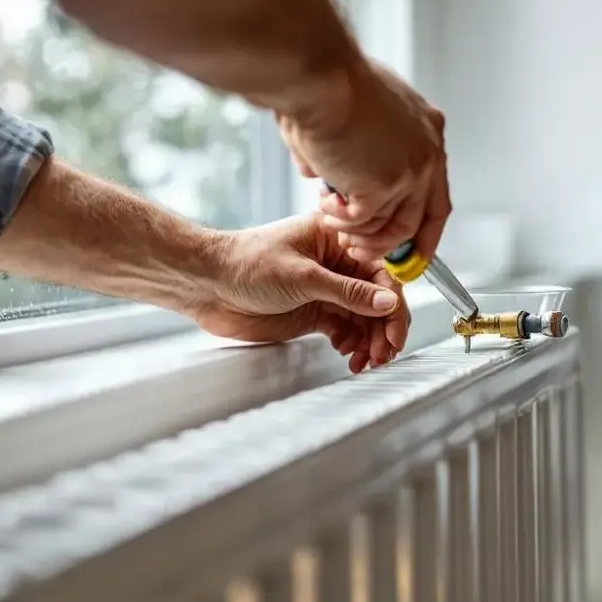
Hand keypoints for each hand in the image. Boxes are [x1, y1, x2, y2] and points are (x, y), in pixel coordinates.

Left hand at [190, 215, 408, 372]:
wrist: (206, 284)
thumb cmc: (246, 263)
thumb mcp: (303, 277)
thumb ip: (348, 292)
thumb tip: (388, 302)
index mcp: (337, 241)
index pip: (381, 274)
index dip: (392, 305)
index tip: (394, 333)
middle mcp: (336, 264)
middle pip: (376, 299)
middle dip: (383, 329)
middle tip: (383, 354)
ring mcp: (325, 290)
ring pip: (363, 318)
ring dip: (369, 341)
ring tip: (366, 361)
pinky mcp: (314, 312)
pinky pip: (345, 329)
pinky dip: (351, 343)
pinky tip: (348, 354)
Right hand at [276, 60, 450, 261]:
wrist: (318, 75)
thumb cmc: (329, 80)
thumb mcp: (362, 113)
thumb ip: (364, 148)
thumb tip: (340, 178)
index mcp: (427, 130)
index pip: (437, 193)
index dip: (424, 228)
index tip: (412, 250)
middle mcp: (427, 152)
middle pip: (423, 219)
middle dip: (393, 247)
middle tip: (364, 254)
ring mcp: (410, 172)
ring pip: (391, 227)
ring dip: (360, 235)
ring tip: (336, 228)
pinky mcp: (384, 185)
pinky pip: (362, 221)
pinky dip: (340, 219)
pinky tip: (325, 207)